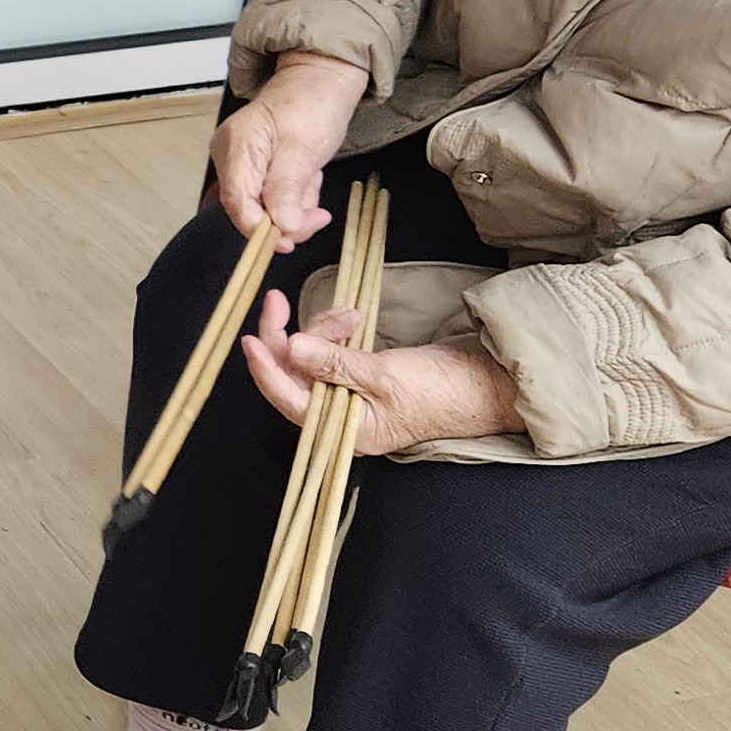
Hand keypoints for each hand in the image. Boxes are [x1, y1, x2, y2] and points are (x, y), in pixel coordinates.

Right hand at [213, 52, 369, 250]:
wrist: (322, 81)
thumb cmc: (312, 103)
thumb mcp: (304, 149)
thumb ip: (287, 189)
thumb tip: (280, 226)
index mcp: (237, 146)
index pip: (237, 203)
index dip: (261, 230)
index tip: (288, 241)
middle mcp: (232, 156)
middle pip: (249, 210)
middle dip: (286, 216)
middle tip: (316, 213)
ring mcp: (243, 163)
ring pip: (265, 208)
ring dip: (295, 204)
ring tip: (311, 178)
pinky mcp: (257, 168)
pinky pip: (272, 198)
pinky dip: (294, 196)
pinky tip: (305, 177)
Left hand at [239, 291, 524, 456]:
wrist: (480, 387)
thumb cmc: (439, 392)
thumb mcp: (384, 376)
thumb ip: (335, 363)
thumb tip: (291, 348)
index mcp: (341, 430)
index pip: (288, 399)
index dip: (265, 368)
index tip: (250, 338)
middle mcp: (338, 416)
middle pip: (292, 374)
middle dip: (286, 336)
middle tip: (278, 300)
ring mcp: (347, 395)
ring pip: (310, 357)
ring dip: (321, 329)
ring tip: (350, 316)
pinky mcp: (358, 376)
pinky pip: (330, 351)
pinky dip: (334, 332)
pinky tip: (352, 319)